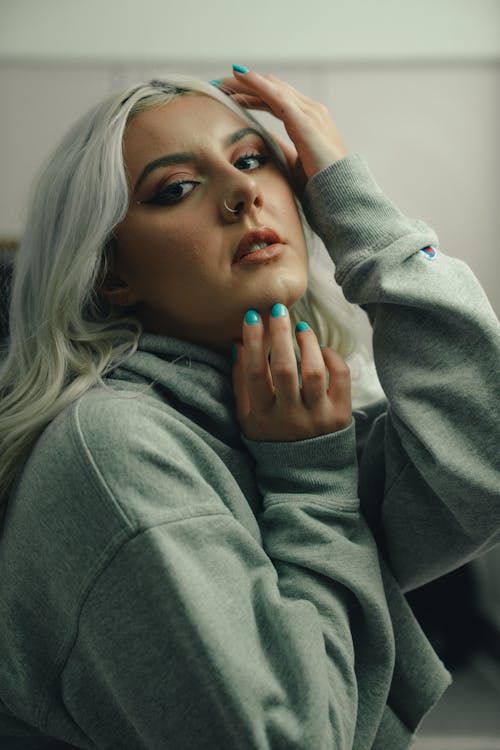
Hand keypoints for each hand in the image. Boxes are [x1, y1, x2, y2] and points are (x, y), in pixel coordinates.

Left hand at [216, 68, 347, 194]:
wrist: (341, 192)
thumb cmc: (321, 184)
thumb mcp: (296, 163)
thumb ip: (283, 147)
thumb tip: (266, 140)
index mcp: (310, 121)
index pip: (277, 100)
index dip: (255, 95)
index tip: (232, 95)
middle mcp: (311, 110)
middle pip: (273, 89)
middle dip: (247, 85)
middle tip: (221, 83)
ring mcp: (309, 112)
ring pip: (272, 88)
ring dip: (246, 82)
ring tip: (223, 79)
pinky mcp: (304, 119)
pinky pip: (276, 95)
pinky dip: (257, 84)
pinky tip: (240, 76)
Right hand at [232, 304, 351, 441]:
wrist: (306, 475)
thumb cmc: (272, 439)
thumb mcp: (249, 418)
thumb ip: (241, 384)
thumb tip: (238, 346)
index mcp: (263, 417)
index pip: (255, 374)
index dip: (253, 343)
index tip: (252, 316)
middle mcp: (289, 418)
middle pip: (284, 369)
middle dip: (279, 334)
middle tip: (278, 309)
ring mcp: (316, 418)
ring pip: (312, 371)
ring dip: (306, 344)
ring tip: (301, 328)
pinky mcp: (340, 416)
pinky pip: (340, 379)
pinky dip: (332, 359)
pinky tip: (322, 350)